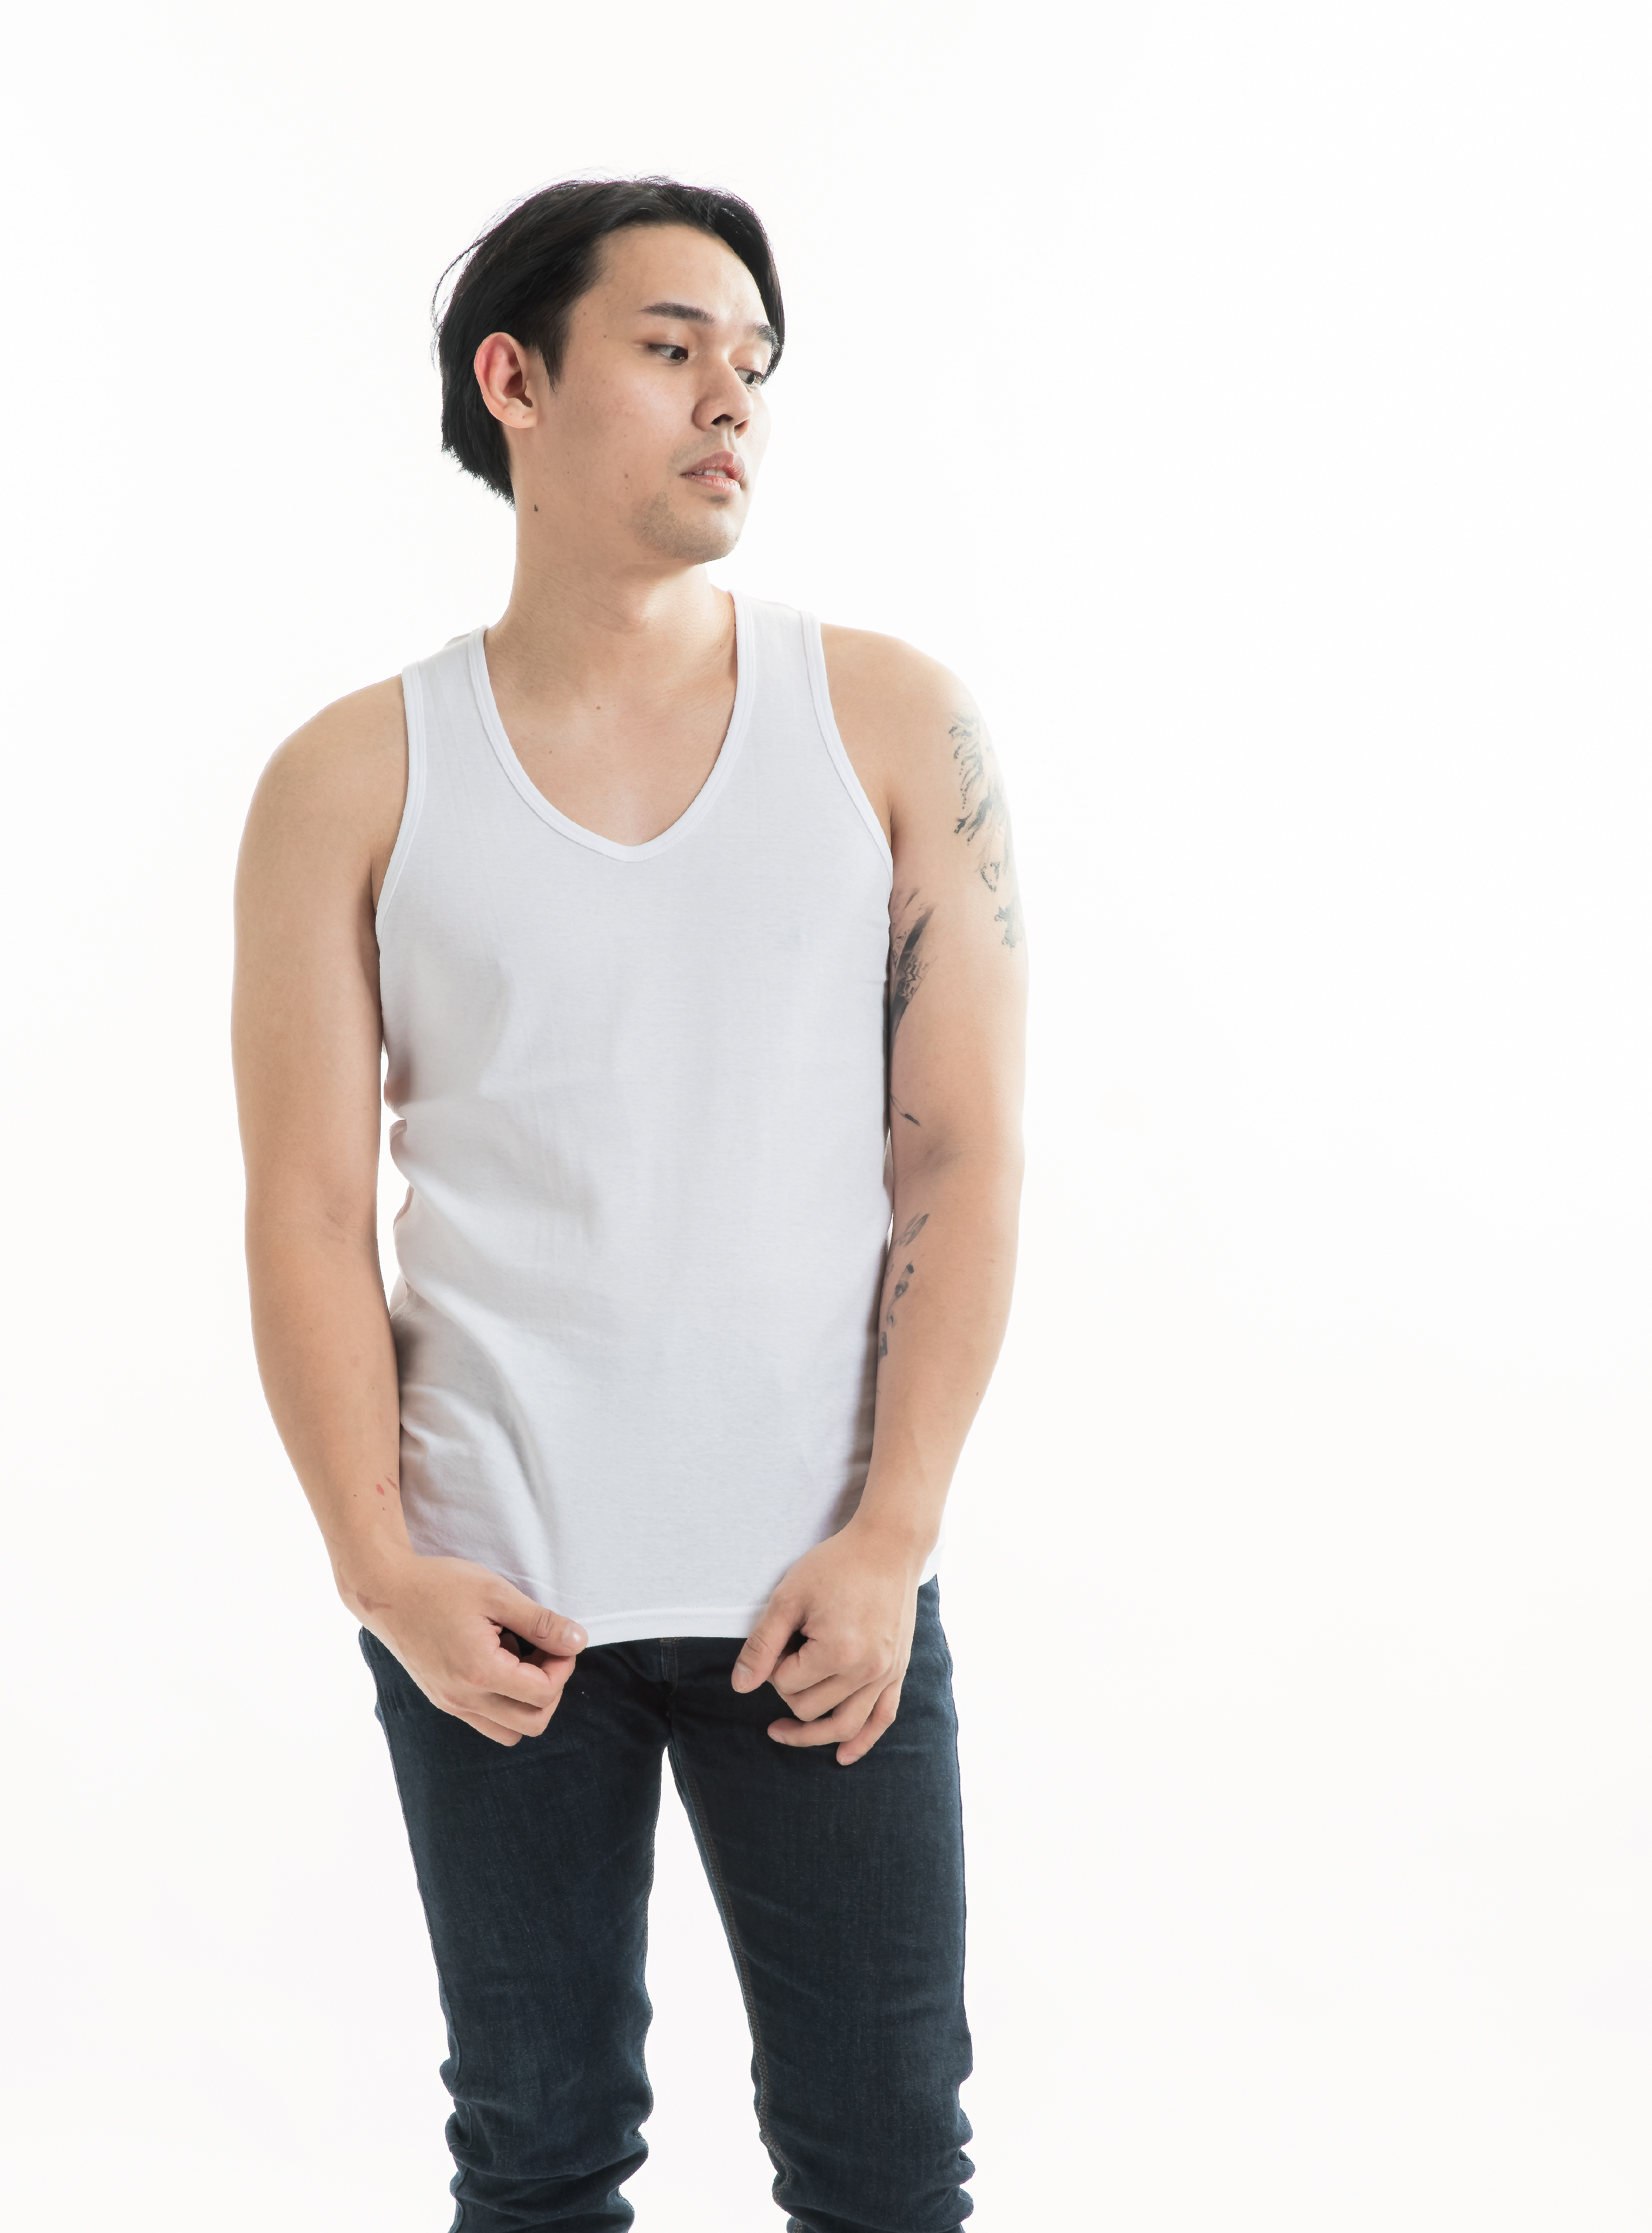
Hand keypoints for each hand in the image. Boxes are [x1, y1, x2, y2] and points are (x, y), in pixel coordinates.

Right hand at [349, 1550, 585, 1745]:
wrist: (385, 1590)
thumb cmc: (439, 1585)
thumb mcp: (497, 1594)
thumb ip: (540, 1622)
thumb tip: (578, 1641)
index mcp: (479, 1672)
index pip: (543, 1694)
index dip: (563, 1667)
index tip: (559, 1639)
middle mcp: (463, 1699)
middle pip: (532, 1724)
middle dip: (550, 1689)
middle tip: (545, 1651)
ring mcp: (450, 1703)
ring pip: (508, 1731)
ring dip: (527, 1701)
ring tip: (519, 1658)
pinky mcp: (442, 1699)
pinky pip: (485, 1720)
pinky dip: (503, 1701)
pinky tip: (496, 1659)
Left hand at [732, 1518, 924, 1764]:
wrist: (888, 1546)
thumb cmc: (836, 1565)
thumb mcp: (789, 1597)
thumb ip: (763, 1644)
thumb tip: (741, 1687)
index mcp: (838, 1652)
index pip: (786, 1684)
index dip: (772, 1667)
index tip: (778, 1639)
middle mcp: (867, 1670)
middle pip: (811, 1708)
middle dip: (788, 1690)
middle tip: (787, 1654)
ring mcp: (886, 1674)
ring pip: (843, 1725)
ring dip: (811, 1734)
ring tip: (780, 1731)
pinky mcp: (898, 1671)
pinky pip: (882, 1718)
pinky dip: (862, 1741)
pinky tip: (842, 1756)